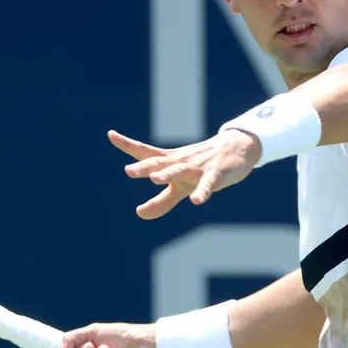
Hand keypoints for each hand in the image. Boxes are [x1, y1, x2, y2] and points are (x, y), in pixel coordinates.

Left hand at [108, 129, 262, 218]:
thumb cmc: (202, 168)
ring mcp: (199, 167)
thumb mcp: (181, 187)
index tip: (111, 134)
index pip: (147, 153)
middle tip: (128, 170)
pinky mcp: (217, 174)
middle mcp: (181, 162)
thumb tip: (139, 214)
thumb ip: (161, 202)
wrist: (237, 148)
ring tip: (155, 179)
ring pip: (181, 170)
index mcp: (170, 161)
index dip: (128, 145)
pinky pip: (209, 183)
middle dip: (145, 167)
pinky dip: (203, 191)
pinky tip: (197, 201)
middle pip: (161, 162)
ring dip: (168, 174)